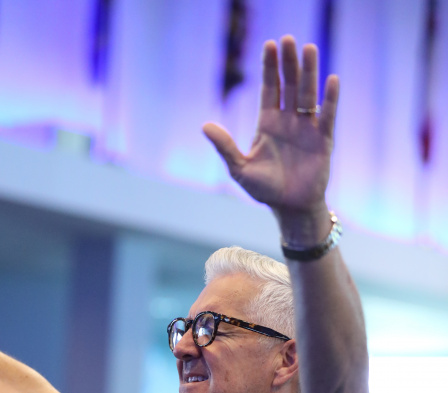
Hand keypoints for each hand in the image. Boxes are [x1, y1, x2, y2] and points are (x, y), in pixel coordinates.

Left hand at [203, 36, 338, 235]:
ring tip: (309, 49)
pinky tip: (331, 79)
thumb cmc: (265, 190)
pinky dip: (330, 99)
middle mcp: (288, 121)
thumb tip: (205, 125)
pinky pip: (327, 115)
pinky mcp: (323, 140)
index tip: (270, 44)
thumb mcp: (240, 169)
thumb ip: (225, 147)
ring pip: (308, 94)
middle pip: (289, 85)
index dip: (269, 67)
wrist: (290, 209)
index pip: (269, 88)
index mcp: (268, 123)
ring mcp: (307, 128)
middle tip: (288, 39)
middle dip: (288, 63)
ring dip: (309, 72)